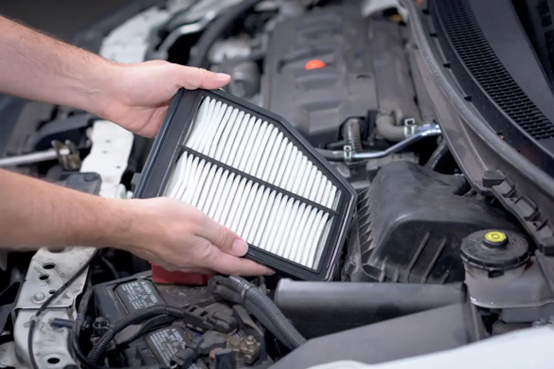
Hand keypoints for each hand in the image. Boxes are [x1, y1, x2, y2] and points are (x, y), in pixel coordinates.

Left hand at [101, 61, 230, 136]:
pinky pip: (173, 136)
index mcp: (181, 83)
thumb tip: (223, 78)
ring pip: (187, 125)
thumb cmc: (137, 78)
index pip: (205, 93)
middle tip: (214, 123)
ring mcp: (167, 115)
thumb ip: (200, 77)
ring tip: (198, 130)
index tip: (227, 107)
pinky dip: (177, 138)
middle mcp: (175, 99)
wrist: (113, 94)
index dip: (215, 100)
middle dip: (204, 117)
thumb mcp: (175, 73)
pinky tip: (182, 137)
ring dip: (190, 128)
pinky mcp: (159, 129)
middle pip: (198, 112)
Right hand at [123, 197, 273, 275]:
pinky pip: (195, 258)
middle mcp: (192, 264)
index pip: (236, 267)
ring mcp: (180, 262)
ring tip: (233, 249)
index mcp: (203, 256)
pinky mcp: (170, 256)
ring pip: (208, 263)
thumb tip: (240, 247)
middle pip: (223, 268)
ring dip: (222, 258)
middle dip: (240, 264)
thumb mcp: (198, 221)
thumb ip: (221, 235)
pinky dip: (206, 252)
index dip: (255, 268)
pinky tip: (205, 242)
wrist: (126, 224)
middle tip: (254, 259)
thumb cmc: (157, 220)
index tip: (268, 269)